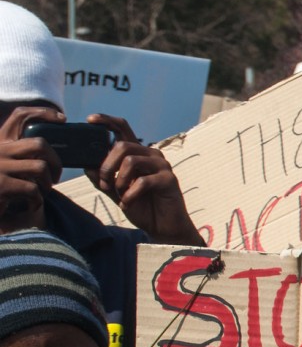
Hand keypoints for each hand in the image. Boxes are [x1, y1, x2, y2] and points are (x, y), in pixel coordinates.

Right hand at [0, 105, 64, 232]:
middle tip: (55, 177)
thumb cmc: (0, 187)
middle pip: (40, 144)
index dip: (43, 112)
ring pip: (40, 167)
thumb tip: (51, 152)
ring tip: (41, 193)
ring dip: (47, 184)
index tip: (62, 119)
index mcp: (0, 142)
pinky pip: (33, 189)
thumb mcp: (8, 165)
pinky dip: (38, 200)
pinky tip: (31, 205)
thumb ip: (22, 155)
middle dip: (55, 162)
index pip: (20, 115)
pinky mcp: (1, 185)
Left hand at [85, 114, 202, 245]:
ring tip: (119, 194)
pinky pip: (142, 181)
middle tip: (104, 183)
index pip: (122, 128)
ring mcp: (161, 166)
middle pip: (122, 146)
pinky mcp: (169, 180)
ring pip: (131, 160)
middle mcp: (150, 155)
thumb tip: (86, 164)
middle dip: (106, 165)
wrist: (163, 227)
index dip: (106, 121)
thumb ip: (102, 177)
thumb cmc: (142, 206)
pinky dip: (130, 195)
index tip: (90, 120)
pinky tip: (128, 203)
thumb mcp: (115, 190)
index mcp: (137, 153)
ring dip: (118, 180)